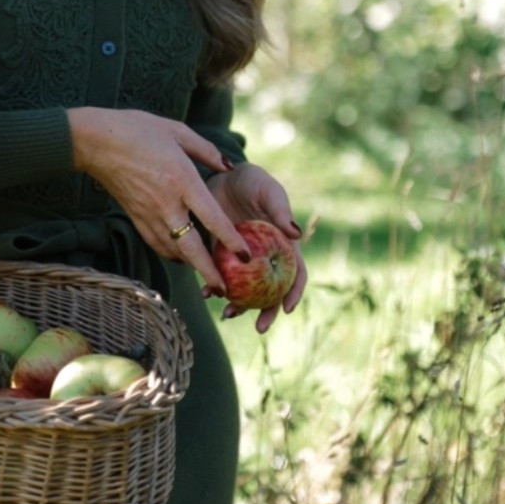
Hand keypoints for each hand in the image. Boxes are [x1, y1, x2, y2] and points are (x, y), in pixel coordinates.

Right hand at [67, 106, 251, 291]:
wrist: (95, 141)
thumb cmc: (137, 130)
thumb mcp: (177, 131)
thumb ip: (206, 151)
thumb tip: (228, 166)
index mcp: (182, 180)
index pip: (211, 218)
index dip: (230, 239)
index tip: (246, 256)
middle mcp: (166, 203)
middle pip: (191, 248)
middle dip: (209, 271)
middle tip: (225, 289)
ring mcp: (148, 213)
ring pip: (173, 250)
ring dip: (191, 265)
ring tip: (208, 276)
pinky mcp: (135, 217)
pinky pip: (156, 243)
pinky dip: (171, 253)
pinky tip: (181, 256)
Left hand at [205, 164, 306, 332]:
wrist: (220, 176)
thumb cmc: (252, 182)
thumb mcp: (268, 191)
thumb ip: (280, 210)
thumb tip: (297, 234)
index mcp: (283, 245)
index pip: (295, 273)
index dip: (294, 292)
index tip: (287, 309)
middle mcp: (265, 258)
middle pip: (270, 291)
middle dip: (266, 311)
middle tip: (259, 327)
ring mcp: (242, 261)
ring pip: (244, 290)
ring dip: (238, 305)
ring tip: (227, 314)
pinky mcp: (220, 257)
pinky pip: (219, 277)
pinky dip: (214, 286)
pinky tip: (206, 291)